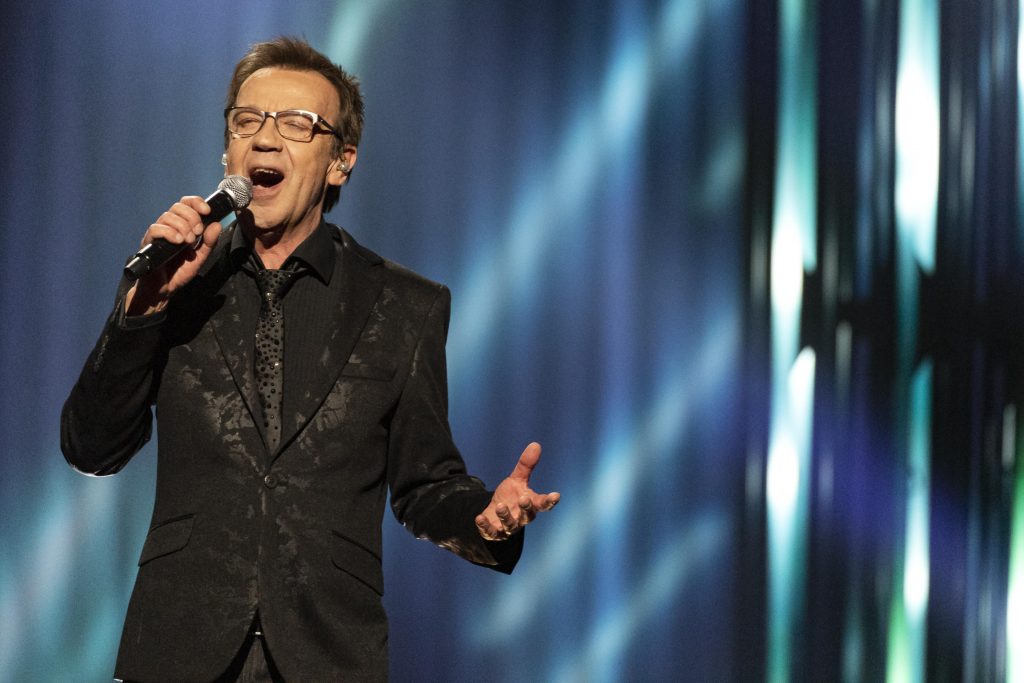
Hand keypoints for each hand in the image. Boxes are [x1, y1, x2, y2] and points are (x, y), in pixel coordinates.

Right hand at [125, 196, 221, 315]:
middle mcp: (168, 227)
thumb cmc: (178, 273)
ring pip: (167, 216)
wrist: (163, 291)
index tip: (207, 210)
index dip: (196, 202)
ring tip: (188, 241)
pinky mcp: (147, 243)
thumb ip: (209, 243)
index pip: (186, 204)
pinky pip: (155, 229)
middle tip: (197, 233)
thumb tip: (217, 225)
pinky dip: (169, 232)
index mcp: (181, 227)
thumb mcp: (199, 258)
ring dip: (182, 226)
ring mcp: (157, 234)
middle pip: (177, 207)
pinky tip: (178, 241)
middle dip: (192, 217)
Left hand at [475, 442, 559, 540]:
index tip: (556, 495)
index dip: (549, 501)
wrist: (494, 515)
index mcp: (530, 504)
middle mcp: (522, 517)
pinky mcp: (494, 533)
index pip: (542, 503)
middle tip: (524, 499)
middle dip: (526, 508)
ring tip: (500, 506)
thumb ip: (526, 465)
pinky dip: (485, 526)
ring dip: (505, 516)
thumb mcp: (517, 480)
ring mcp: (508, 527)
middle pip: (527, 515)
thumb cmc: (510, 496)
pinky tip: (479, 518)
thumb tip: (536, 444)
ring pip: (510, 524)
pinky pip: (491, 532)